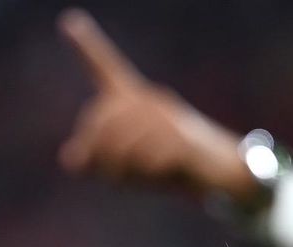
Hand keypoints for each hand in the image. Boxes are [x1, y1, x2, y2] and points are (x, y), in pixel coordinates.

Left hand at [57, 8, 261, 202]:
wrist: (223, 172)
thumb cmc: (172, 165)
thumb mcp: (131, 163)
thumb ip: (99, 158)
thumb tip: (69, 160)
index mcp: (136, 100)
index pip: (106, 69)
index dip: (86, 46)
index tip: (68, 21)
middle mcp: (151, 101)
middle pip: (103, 120)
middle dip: (98, 153)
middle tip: (111, 177)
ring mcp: (169, 119)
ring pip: (124, 144)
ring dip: (123, 170)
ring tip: (138, 179)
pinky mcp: (184, 142)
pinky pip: (150, 159)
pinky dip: (148, 175)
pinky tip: (162, 175)